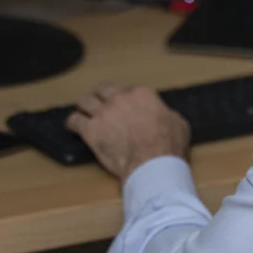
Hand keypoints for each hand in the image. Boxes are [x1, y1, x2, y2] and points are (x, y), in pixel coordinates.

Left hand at [66, 84, 190, 180]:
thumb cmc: (169, 145)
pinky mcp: (90, 130)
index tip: (128, 108)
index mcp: (142, 94)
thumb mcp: (179, 123)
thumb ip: (168, 114)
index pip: (130, 89)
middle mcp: (120, 98)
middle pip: (103, 89)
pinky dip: (73, 123)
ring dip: (84, 106)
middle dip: (102, 95)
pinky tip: (73, 127)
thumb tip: (164, 115)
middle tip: (102, 104)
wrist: (151, 163)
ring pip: (85, 101)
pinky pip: (74, 120)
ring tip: (84, 112)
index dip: (127, 99)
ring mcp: (103, 113)